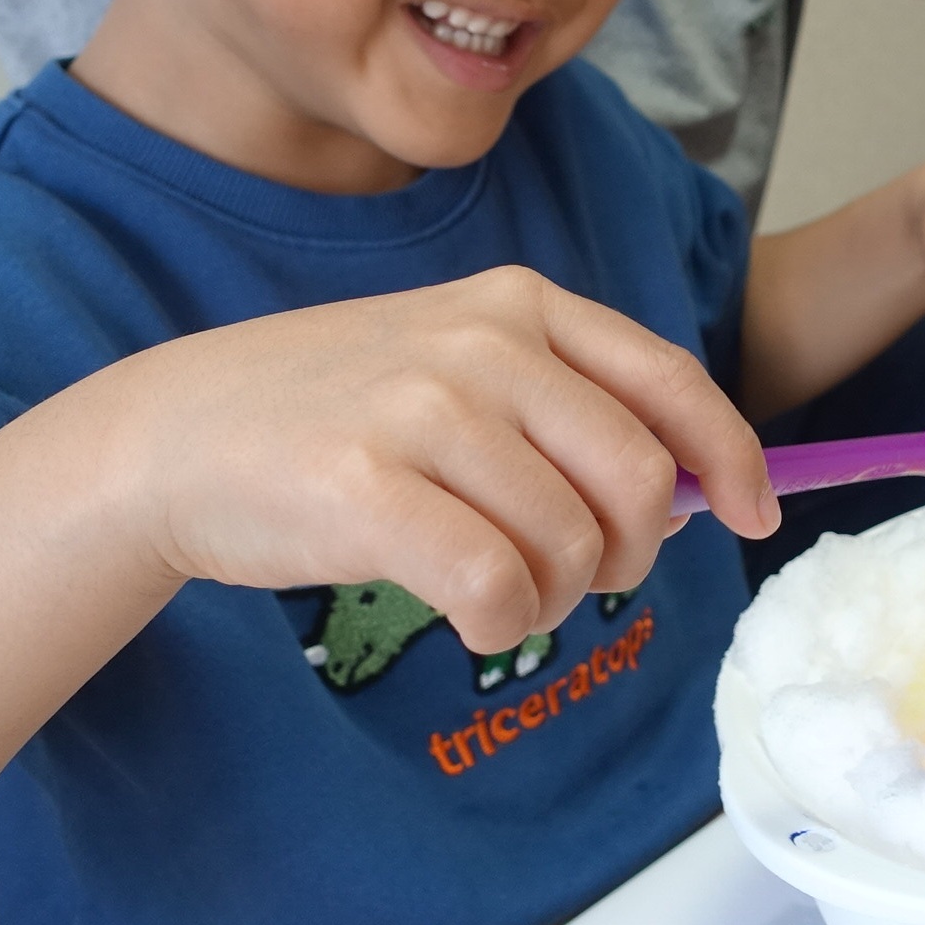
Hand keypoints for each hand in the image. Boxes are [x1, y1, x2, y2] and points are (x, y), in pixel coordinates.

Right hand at [99, 267, 775, 653]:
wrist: (173, 434)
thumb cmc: (332, 412)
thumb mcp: (454, 364)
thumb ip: (563, 404)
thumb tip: (683, 492)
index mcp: (518, 303)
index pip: (667, 380)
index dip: (728, 456)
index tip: (751, 516)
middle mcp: (480, 340)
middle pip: (633, 480)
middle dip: (629, 554)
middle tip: (578, 578)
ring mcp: (421, 408)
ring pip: (570, 545)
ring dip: (553, 597)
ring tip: (497, 586)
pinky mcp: (366, 487)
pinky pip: (497, 587)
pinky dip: (500, 622)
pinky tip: (463, 611)